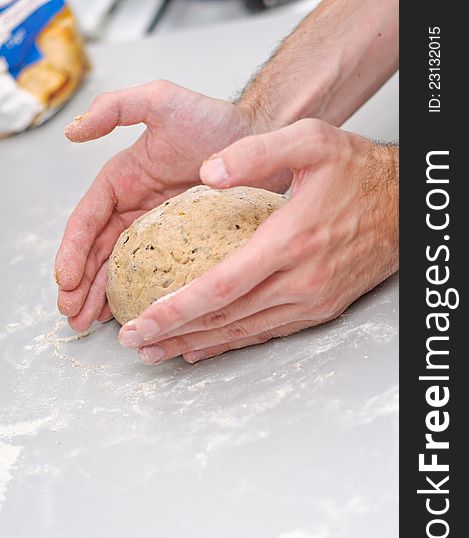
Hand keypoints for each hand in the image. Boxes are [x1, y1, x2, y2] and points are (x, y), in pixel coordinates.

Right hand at [55, 80, 271, 330]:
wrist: (261, 140)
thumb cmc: (214, 120)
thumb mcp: (161, 101)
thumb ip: (116, 108)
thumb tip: (73, 132)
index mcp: (122, 181)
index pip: (89, 220)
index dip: (73, 251)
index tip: (65, 280)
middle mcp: (135, 208)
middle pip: (98, 252)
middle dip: (80, 284)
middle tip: (71, 315)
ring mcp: (158, 230)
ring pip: (120, 268)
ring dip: (99, 296)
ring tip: (86, 323)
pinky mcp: (182, 246)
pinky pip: (153, 273)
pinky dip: (135, 293)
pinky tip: (125, 314)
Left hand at [118, 119, 398, 363]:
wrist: (401, 206)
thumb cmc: (356, 174)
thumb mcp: (310, 141)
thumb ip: (256, 152)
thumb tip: (209, 172)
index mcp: (290, 239)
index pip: (222, 286)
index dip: (178, 309)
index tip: (143, 321)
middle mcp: (300, 280)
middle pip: (226, 317)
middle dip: (175, 333)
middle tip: (136, 343)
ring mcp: (311, 300)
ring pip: (243, 332)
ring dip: (198, 344)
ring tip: (159, 351)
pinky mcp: (318, 309)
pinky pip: (266, 333)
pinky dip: (231, 343)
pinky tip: (205, 348)